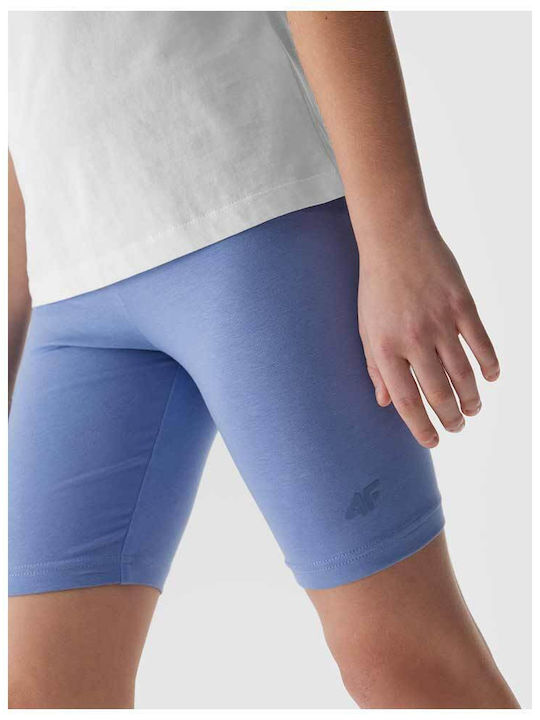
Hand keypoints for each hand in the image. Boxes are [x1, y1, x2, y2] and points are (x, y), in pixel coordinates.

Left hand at [357, 217, 499, 447]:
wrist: (394, 238)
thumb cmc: (376, 287)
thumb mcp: (366, 328)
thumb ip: (375, 367)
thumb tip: (384, 402)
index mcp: (385, 348)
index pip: (406, 401)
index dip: (421, 427)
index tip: (432, 441)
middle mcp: (413, 340)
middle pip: (439, 393)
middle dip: (451, 418)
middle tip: (457, 426)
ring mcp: (441, 322)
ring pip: (464, 374)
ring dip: (471, 399)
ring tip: (473, 410)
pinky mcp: (463, 305)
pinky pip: (481, 344)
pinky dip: (490, 365)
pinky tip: (491, 378)